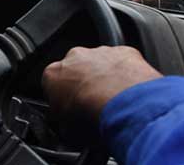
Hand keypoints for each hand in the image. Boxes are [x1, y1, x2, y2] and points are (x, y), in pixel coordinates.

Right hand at [42, 46, 161, 121]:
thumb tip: (70, 128)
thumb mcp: (67, 131)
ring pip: (100, 63)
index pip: (52, 86)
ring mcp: (99, 52)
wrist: (124, 105)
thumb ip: (64, 122)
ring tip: (116, 102)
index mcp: (53, 74)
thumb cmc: (93, 115)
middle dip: (84, 84)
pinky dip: (127, 74)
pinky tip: (131, 93)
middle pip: (76, 70)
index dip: (62, 100)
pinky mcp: (124, 52)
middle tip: (96, 106)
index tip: (72, 111)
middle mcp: (74, 57)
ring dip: (106, 78)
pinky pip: (124, 62)